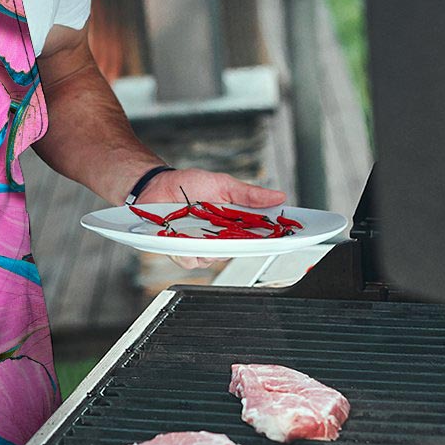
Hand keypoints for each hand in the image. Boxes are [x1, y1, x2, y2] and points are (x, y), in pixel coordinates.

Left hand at [137, 168, 286, 270]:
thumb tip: (278, 196)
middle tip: (234, 230)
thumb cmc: (189, 185)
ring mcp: (201, 246)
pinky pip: (190, 260)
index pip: (259, 236)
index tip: (286, 237)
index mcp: (234, 223)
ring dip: (209, 246)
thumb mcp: (223, 184)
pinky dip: (187, 250)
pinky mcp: (181, 251)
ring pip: (214, 259)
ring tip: (200, 227)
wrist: (157, 186)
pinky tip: (182, 236)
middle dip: (240, 243)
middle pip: (238, 251)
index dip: (273, 239)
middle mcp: (220, 238)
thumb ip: (249, 194)